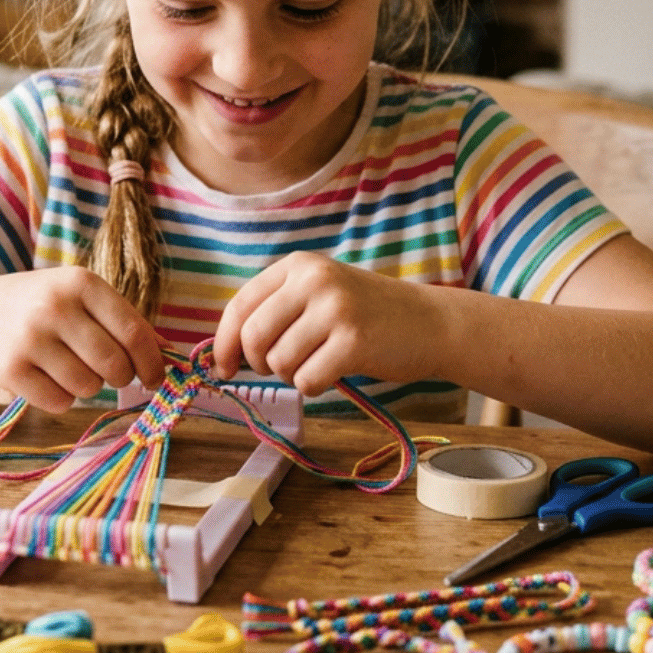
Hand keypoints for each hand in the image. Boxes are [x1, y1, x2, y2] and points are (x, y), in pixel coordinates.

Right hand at [0, 268, 166, 412]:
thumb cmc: (43, 305)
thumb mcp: (81, 297)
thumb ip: (122, 321)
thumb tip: (168, 356)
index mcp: (81, 283)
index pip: (134, 332)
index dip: (152, 363)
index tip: (155, 378)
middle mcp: (55, 307)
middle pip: (114, 365)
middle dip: (120, 377)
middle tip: (110, 374)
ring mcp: (30, 338)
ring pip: (88, 387)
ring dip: (88, 387)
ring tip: (70, 368)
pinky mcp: (10, 369)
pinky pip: (59, 402)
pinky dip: (61, 398)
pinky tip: (48, 378)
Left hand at [211, 252, 438, 396]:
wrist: (429, 322)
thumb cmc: (365, 315)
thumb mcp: (318, 295)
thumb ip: (275, 312)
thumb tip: (225, 354)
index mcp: (298, 265)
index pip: (241, 305)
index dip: (224, 342)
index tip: (223, 368)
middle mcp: (314, 281)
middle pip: (254, 338)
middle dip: (259, 364)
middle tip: (281, 367)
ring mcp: (335, 309)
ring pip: (279, 363)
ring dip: (293, 375)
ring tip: (320, 362)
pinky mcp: (354, 342)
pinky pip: (308, 380)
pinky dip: (315, 386)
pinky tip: (335, 372)